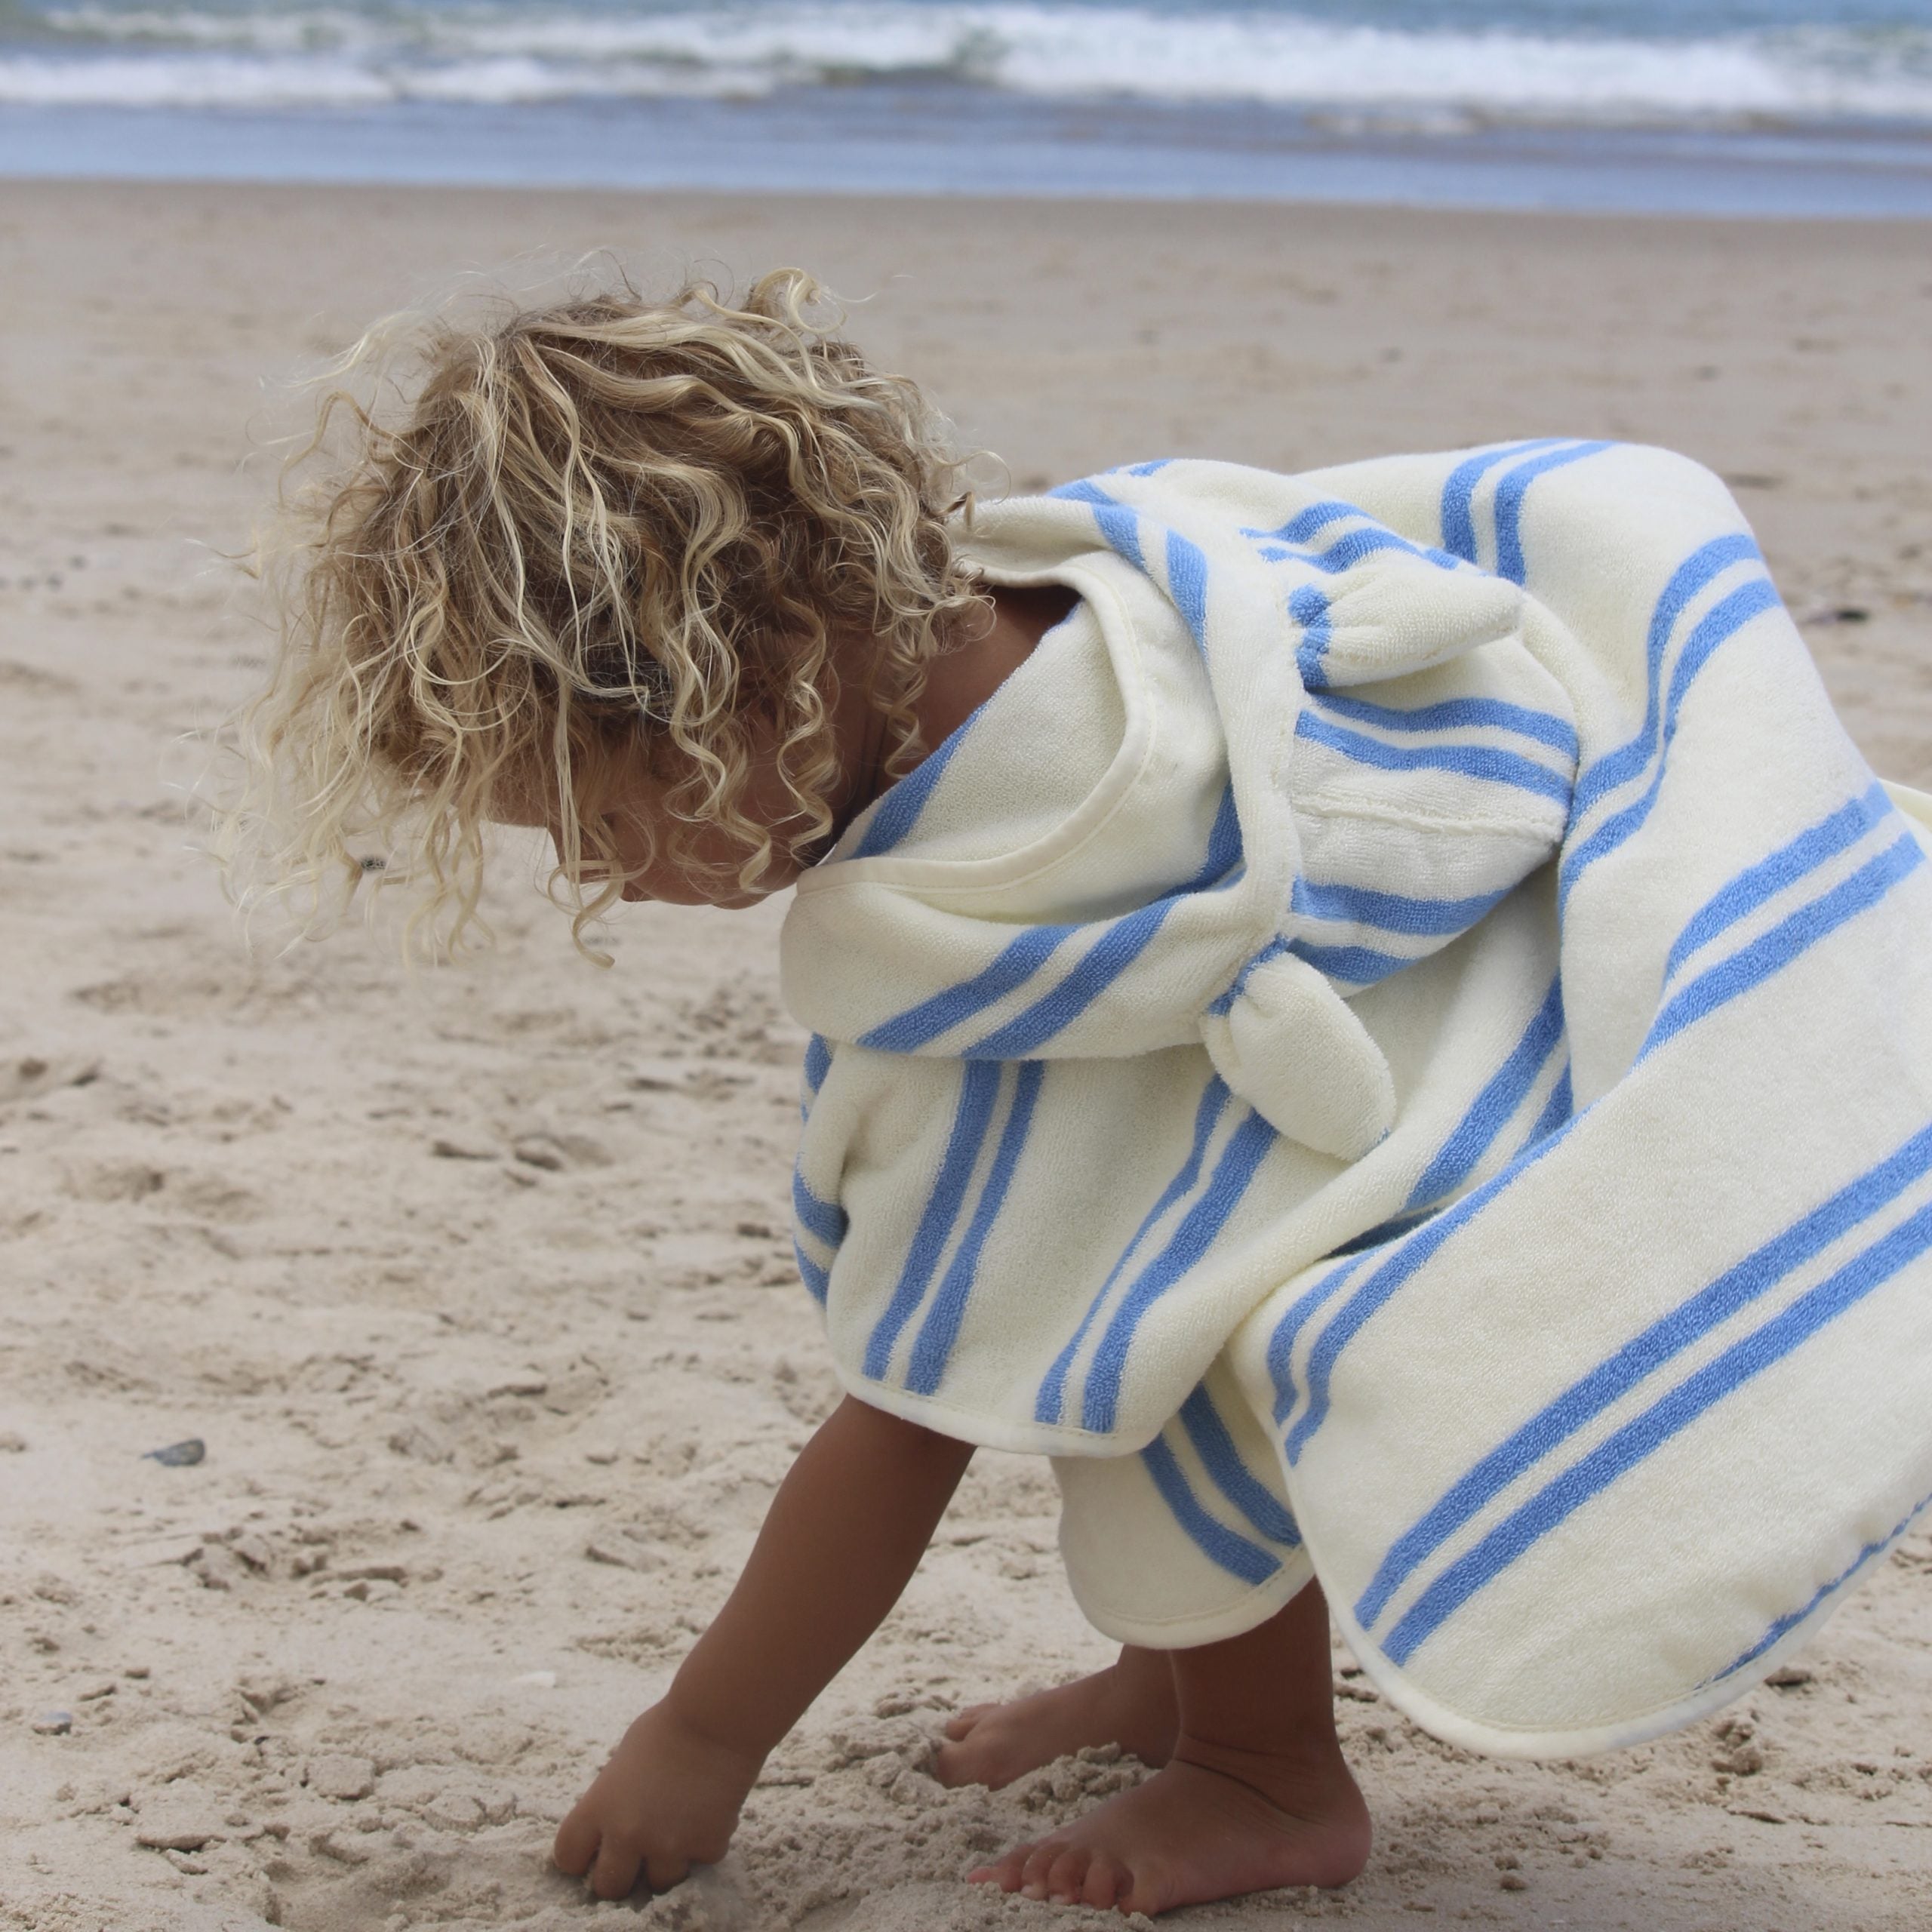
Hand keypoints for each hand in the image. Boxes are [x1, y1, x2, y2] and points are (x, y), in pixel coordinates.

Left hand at [552, 1699, 763, 1899]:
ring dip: (668, 1859)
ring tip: (681, 1825)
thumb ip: (615, 1798)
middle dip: (622, 1872)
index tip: (592, 1851)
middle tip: (638, 1852)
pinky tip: (711, 1810)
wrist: (719, 1716)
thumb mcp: (625, 1761)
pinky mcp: (706, 1845)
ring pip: (659, 1882)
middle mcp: (628, 1834)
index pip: (567, 1856)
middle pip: (609, 1887)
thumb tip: (615, 1825)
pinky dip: (705, 1841)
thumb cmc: (670, 1724)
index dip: (579, 1856)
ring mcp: (669, 1844)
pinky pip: (701, 1860)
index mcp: (599, 1807)